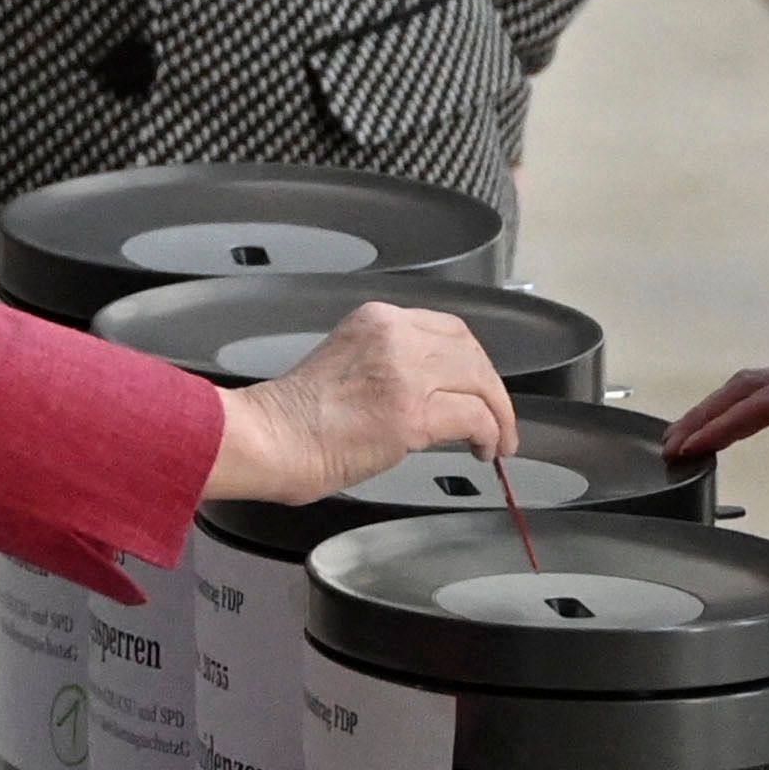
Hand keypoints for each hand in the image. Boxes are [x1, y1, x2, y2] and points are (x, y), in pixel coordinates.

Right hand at [204, 304, 515, 503]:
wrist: (270, 439)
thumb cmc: (293, 418)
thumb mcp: (345, 364)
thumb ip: (387, 365)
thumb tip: (430, 395)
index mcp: (376, 320)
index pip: (447, 329)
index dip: (473, 360)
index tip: (479, 384)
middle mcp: (395, 336)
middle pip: (471, 352)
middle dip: (492, 388)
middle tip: (498, 418)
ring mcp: (406, 373)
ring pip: (480, 382)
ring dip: (499, 414)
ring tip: (498, 440)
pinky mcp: (412, 414)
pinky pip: (474, 417)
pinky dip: (489, 433)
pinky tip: (484, 449)